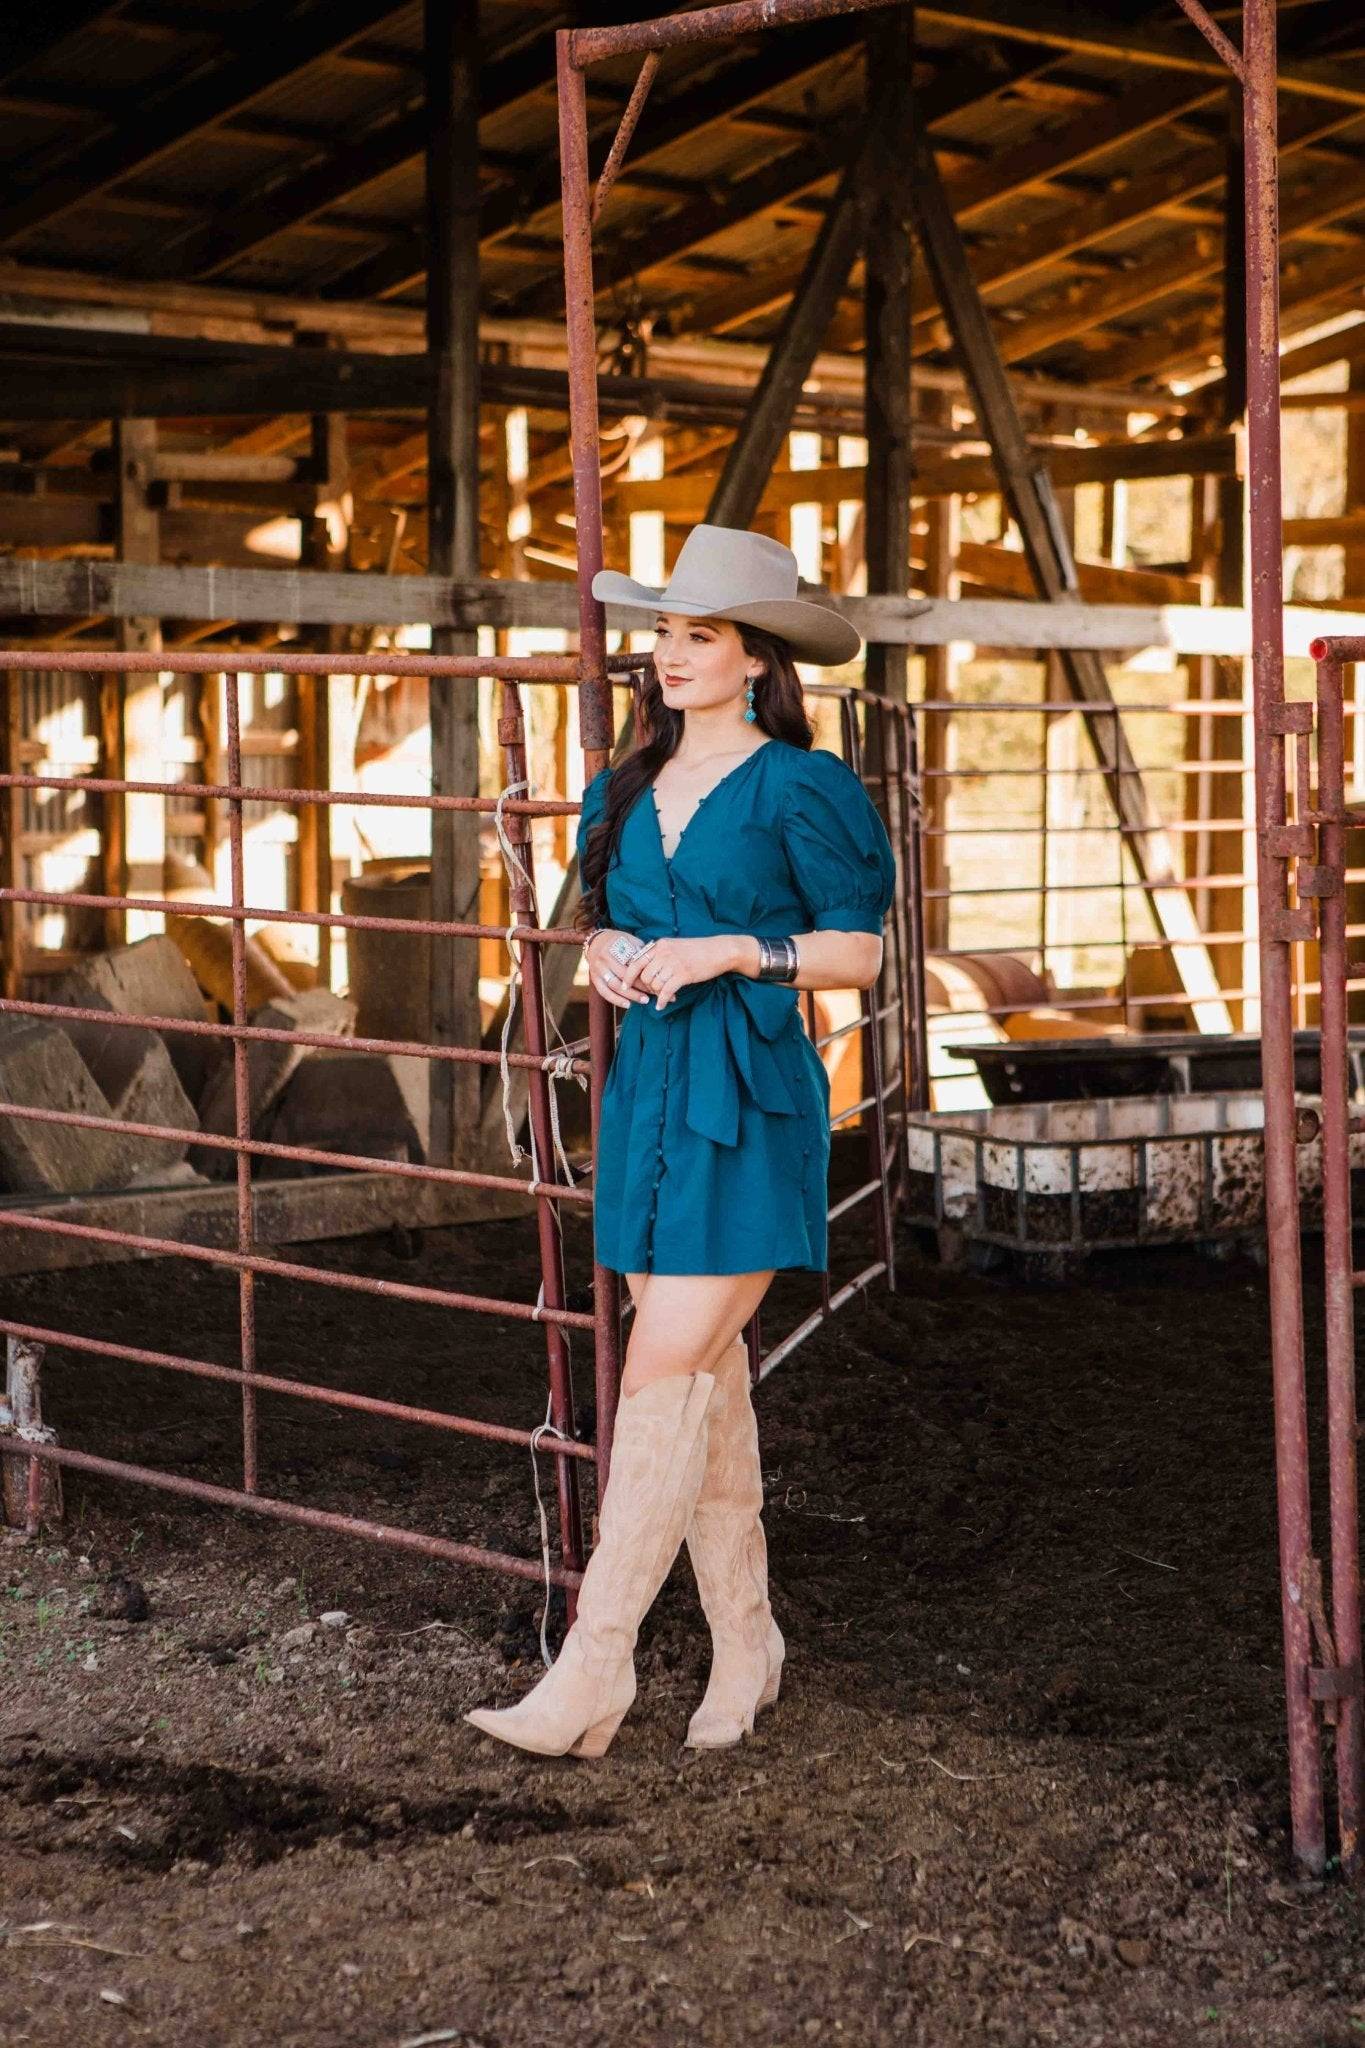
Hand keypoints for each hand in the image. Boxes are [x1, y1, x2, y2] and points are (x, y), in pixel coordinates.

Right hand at [585, 927, 651, 1010]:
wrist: (596, 941)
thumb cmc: (618, 941)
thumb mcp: (630, 940)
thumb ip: (640, 951)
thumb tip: (656, 964)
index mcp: (615, 947)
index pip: (633, 964)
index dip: (646, 974)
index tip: (658, 981)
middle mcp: (605, 958)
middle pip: (624, 976)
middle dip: (640, 986)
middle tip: (654, 993)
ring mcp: (598, 969)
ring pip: (615, 985)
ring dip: (631, 995)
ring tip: (644, 1000)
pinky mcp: (594, 978)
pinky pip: (604, 992)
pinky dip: (616, 1000)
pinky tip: (628, 1004)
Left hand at [615, 935, 734, 1012]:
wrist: (720, 951)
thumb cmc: (698, 950)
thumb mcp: (676, 946)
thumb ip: (661, 955)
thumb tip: (646, 970)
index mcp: (660, 945)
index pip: (636, 961)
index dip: (628, 976)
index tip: (624, 986)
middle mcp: (664, 953)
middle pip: (644, 976)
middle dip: (647, 987)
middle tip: (655, 992)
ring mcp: (673, 963)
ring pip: (655, 984)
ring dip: (657, 994)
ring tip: (663, 996)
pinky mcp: (683, 974)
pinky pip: (666, 991)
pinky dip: (662, 1000)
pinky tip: (662, 1005)